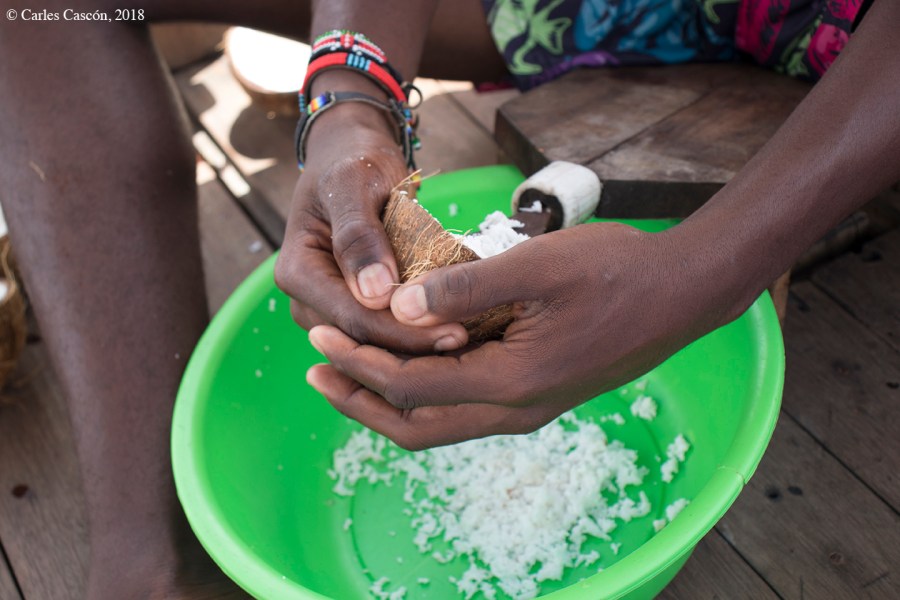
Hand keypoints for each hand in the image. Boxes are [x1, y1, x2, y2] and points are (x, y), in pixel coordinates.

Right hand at [274, 104, 466, 353]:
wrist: (354, 158)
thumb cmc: (353, 163)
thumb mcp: (354, 184)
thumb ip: (360, 235)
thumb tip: (374, 294)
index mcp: (297, 273)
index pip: (352, 319)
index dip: (403, 331)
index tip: (456, 330)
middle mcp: (305, 300)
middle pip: (362, 339)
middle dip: (414, 345)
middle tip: (469, 340)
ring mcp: (326, 310)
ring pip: (373, 344)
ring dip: (418, 345)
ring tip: (467, 339)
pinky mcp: (351, 310)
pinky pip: (383, 332)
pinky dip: (416, 332)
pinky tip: (454, 329)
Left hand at [306, 222, 749, 449]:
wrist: (680, 294)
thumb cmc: (614, 271)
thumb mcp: (536, 267)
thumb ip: (464, 289)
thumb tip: (396, 306)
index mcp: (512, 382)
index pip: (414, 386)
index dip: (359, 363)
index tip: (318, 337)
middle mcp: (516, 410)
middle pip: (417, 427)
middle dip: (360, 401)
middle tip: (315, 372)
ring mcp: (528, 409)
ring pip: (440, 426)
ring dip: (389, 402)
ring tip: (347, 374)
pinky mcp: (537, 396)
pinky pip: (464, 411)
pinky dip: (425, 395)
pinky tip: (411, 363)